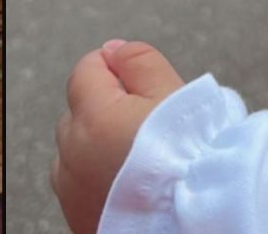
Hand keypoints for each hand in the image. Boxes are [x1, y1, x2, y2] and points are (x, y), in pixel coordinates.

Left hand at [53, 40, 183, 233]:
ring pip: (75, 152)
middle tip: (149, 127)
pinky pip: (79, 188)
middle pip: (79, 112)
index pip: (86, 70)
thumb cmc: (191, 160)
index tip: (142, 85)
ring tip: (139, 162)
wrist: (196, 221)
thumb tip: (114, 50)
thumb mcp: (173, 93)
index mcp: (92, 115)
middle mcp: (71, 152)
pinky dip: (97, 181)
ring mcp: (71, 190)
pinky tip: (130, 188)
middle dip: (106, 109)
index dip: (116, 69)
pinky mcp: (78, 217)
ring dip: (96, 148)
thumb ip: (140, 61)